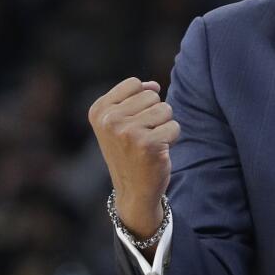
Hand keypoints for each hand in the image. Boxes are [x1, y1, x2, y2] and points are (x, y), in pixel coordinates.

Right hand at [88, 78, 180, 238]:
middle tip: (142, 137)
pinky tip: (158, 152)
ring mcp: (127, 132)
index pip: (134, 84)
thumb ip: (134, 98)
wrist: (133, 191)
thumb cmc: (130, 152)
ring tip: (150, 143)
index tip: (132, 123)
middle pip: (152, 96)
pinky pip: (174, 126)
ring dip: (164, 126)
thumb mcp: (121, 122)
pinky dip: (172, 139)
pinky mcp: (147, 144)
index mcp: (99, 110)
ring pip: (165, 109)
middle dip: (154, 115)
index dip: (142, 102)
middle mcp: (109, 120)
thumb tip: (154, 85)